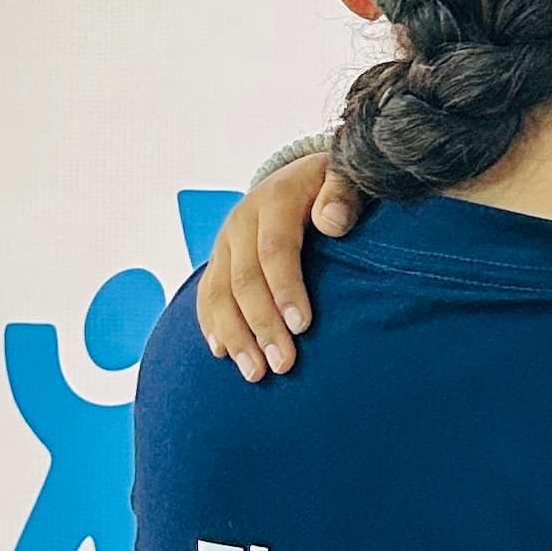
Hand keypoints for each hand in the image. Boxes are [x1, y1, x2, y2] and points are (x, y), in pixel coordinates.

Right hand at [195, 154, 369, 378]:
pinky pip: (207, 296)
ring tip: (255, 374)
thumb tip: (332, 222)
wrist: (300, 176)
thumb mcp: (345, 177)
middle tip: (283, 364)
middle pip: (244, 279)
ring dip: (235, 336)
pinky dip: (212, 326)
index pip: (274, 248)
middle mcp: (242, 221)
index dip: (285, 288)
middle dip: (261, 325)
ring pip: (219, 293)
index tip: (302, 326)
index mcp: (274, 200)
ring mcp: (225, 243)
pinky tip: (223, 354)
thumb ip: (343, 194)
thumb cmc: (332, 187)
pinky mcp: (218, 261)